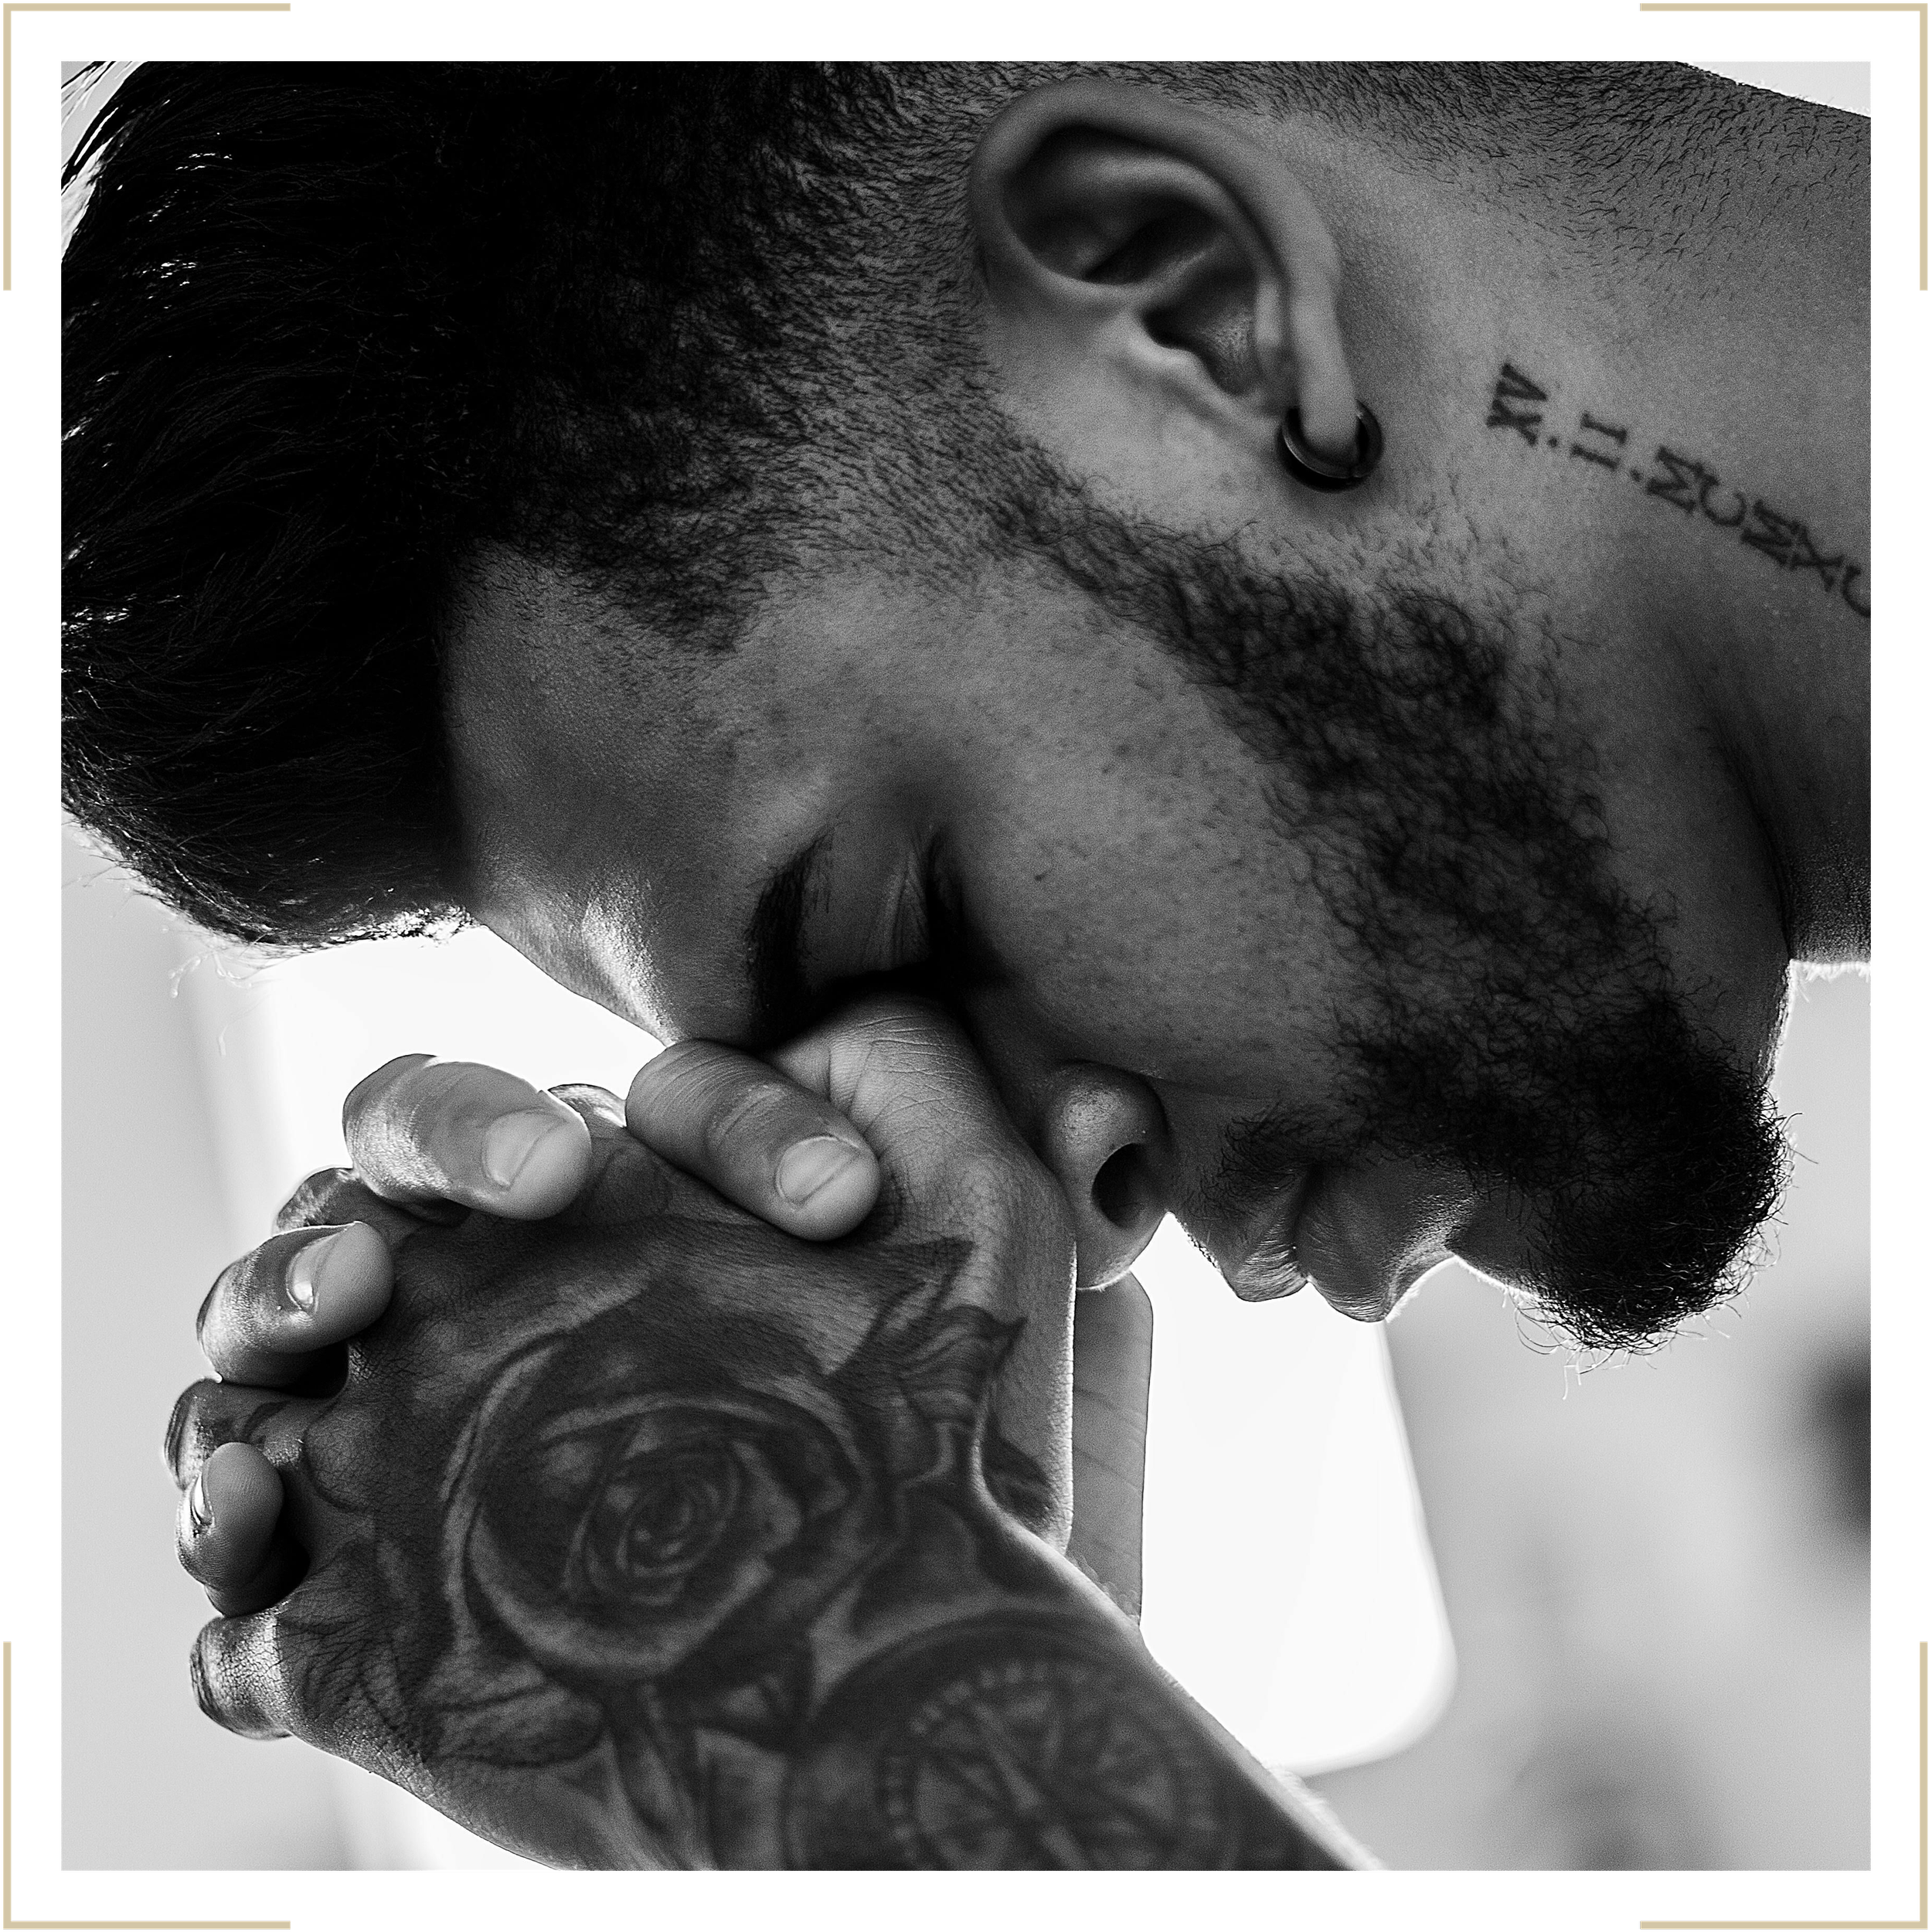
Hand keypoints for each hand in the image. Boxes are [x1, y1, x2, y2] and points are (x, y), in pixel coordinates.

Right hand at [166, 995, 1356, 1869]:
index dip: (735, 1125)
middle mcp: (504, 1283)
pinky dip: (223, 1513)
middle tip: (544, 1179)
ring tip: (339, 1304)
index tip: (839, 1203)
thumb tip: (1101, 1111)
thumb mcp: (1001, 1376)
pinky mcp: (347, 1590)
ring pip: (286, 1305)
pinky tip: (260, 1520)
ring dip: (285, 1281)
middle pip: (414, 1150)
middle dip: (450, 1135)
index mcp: (646, 1207)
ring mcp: (401, 1422)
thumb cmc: (945, 1522)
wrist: (885, 1739)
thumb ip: (1034, 1215)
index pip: (650, 1105)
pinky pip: (238, 1541)